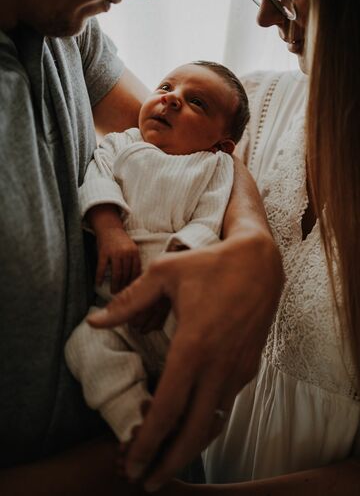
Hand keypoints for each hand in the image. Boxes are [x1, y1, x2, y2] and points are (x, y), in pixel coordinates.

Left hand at [88, 231, 282, 489]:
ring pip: (213, 423)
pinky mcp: (249, 367)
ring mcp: (238, 369)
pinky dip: (206, 423)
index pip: (168, 409)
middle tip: (147, 481)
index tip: (133, 463)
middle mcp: (218, 366)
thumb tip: (94, 320)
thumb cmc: (211, 265)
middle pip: (194, 432)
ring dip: (190, 447)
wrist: (260, 262)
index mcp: (194, 346)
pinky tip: (191, 423)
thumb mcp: (165, 274)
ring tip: (166, 460)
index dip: (148, 442)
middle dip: (169, 462)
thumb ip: (128, 301)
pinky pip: (226, 404)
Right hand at [96, 227, 140, 293]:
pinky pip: (102, 268)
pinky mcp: (104, 253)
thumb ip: (134, 260)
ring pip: (116, 273)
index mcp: (134, 252)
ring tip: (113, 291)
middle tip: (122, 294)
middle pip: (126, 274)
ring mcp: (114, 253)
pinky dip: (100, 277)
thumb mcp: (132, 248)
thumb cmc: (121, 241)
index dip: (133, 282)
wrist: (110, 228)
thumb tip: (136, 279)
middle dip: (124, 285)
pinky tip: (98, 284)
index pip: (136, 271)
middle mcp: (126, 253)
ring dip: (115, 284)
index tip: (131, 290)